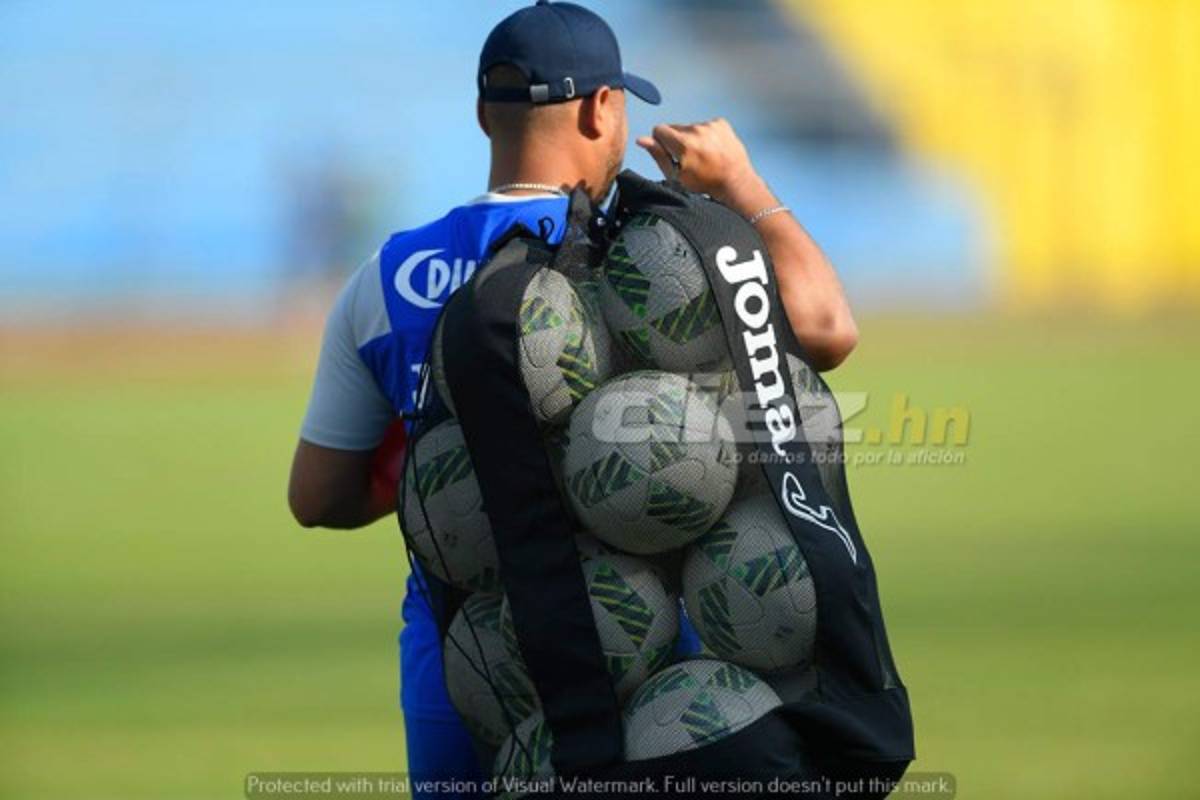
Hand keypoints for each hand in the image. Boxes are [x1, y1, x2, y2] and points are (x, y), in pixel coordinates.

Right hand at [636, 118, 771, 213]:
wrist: (735, 182)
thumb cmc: (705, 183)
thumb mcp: (676, 176)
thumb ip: (658, 156)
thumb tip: (641, 140)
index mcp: (684, 144)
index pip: (659, 130)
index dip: (661, 143)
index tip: (671, 154)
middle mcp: (697, 130)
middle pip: (674, 127)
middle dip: (677, 141)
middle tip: (689, 158)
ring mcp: (710, 125)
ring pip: (690, 127)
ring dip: (692, 138)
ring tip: (703, 155)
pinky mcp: (720, 123)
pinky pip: (704, 125)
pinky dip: (706, 135)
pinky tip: (713, 149)